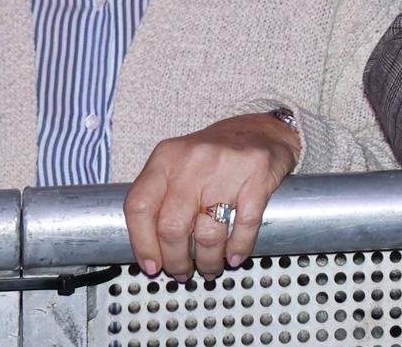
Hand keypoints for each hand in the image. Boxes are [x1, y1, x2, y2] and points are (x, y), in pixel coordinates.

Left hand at [123, 113, 299, 279]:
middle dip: (176, 260)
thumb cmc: (215, 154)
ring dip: (208, 260)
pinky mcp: (258, 176)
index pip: (140, 207)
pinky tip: (234, 255)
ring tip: (210, 267)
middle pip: (172, 226)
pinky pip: (244, 225)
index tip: (151, 265)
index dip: (142, 243)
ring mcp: (226, 168)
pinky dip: (238, 248)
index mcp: (166, 158)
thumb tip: (151, 250)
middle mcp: (193, 161)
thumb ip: (160, 197)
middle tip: (182, 271)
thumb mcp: (177, 163)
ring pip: (208, 233)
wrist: (262, 131)